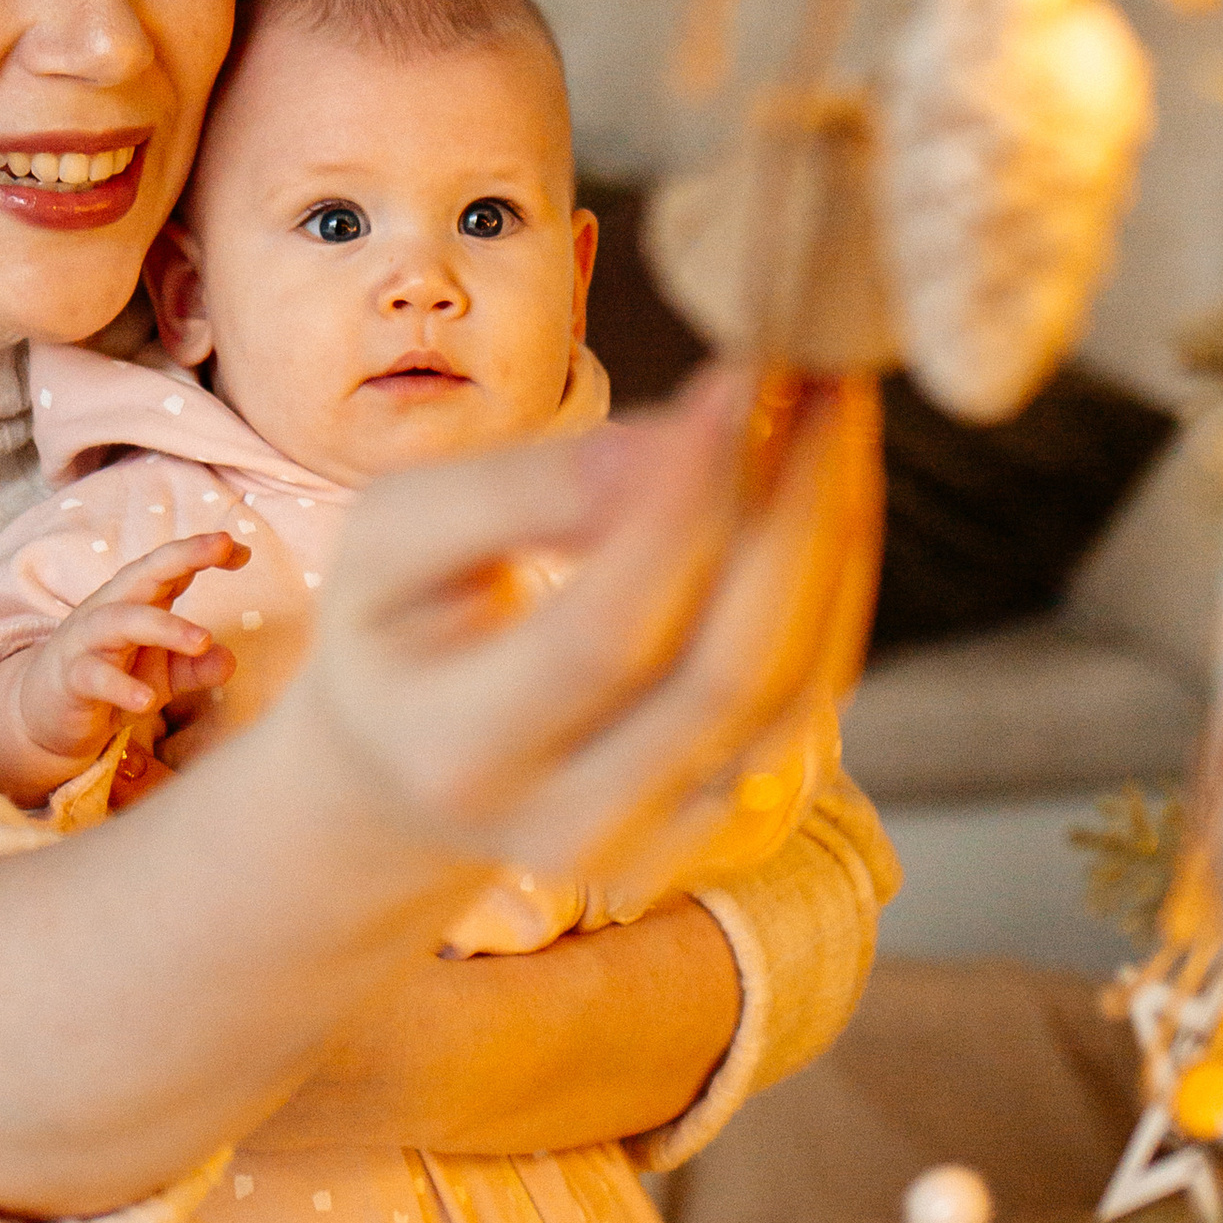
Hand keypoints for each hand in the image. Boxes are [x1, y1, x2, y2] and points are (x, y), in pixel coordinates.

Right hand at [0, 532, 247, 805]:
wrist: (45, 713)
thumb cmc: (111, 678)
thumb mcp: (161, 674)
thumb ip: (195, 667)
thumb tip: (229, 660)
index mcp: (136, 600)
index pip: (170, 567)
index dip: (203, 552)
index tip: (243, 551)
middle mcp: (111, 609)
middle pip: (145, 573)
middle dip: (183, 556)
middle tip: (224, 548)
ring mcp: (87, 641)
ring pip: (122, 620)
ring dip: (164, 626)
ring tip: (202, 640)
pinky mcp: (71, 678)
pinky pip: (95, 676)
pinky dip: (121, 686)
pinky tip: (147, 700)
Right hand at [276, 368, 879, 881]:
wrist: (399, 772)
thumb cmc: (392, 630)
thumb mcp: (392, 538)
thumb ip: (518, 491)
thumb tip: (674, 445)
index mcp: (460, 755)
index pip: (608, 632)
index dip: (686, 504)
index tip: (738, 380)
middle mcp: (571, 826)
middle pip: (729, 674)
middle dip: (795, 517)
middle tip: (820, 386)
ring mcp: (658, 843)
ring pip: (792, 692)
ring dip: (831, 543)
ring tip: (831, 420)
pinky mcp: (719, 829)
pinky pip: (805, 703)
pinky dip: (829, 588)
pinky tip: (820, 496)